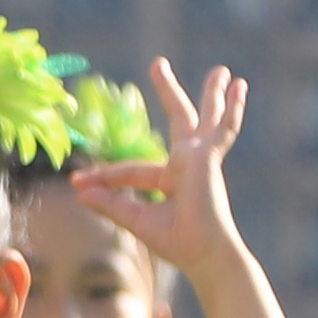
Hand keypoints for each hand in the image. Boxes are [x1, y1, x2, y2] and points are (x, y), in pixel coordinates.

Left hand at [74, 61, 260, 278]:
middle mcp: (187, 165)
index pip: (132, 171)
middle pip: (178, 121)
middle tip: (159, 64)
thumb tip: (79, 191)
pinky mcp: (207, 157)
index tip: (76, 183)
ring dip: (212, 94)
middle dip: (169, 92)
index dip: (103, 177)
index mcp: (171, 181)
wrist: (203, 253)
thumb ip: (110, 202)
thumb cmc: (177, 242)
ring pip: (203, 117)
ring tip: (222, 72)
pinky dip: (232, 109)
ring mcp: (200, 158)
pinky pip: (222, 128)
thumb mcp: (136, 219)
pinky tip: (240, 87)